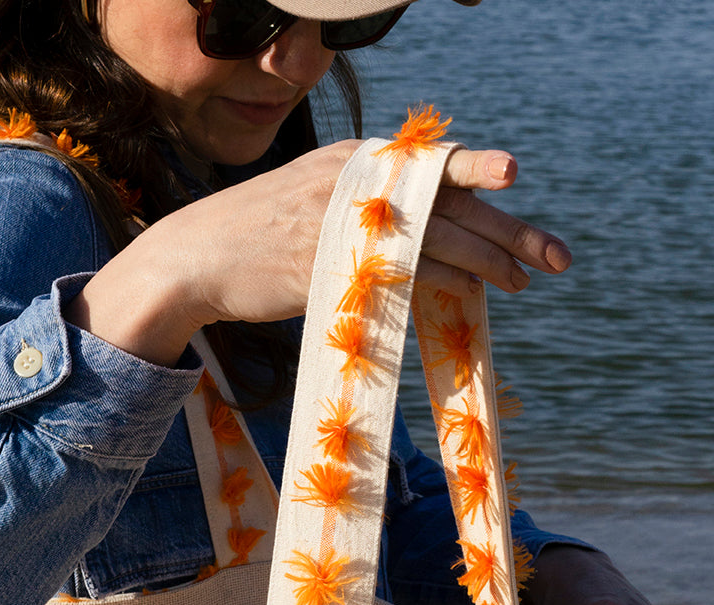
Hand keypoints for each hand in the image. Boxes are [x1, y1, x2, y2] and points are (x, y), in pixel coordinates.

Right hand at [70, 143, 570, 365]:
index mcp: (354, 161)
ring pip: (439, 237)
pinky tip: (475, 297)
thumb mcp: (308, 204)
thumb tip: (405, 239)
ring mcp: (349, 222)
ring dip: (488, 260)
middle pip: (450, 202)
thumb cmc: (249, 238)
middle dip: (508, 230)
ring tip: (524, 280)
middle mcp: (359, 183)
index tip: (516, 180)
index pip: (431, 167)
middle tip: (556, 256)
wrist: (194, 258)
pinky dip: (444, 285)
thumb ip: (359, 212)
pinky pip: (405, 273)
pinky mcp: (337, 263)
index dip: (478, 173)